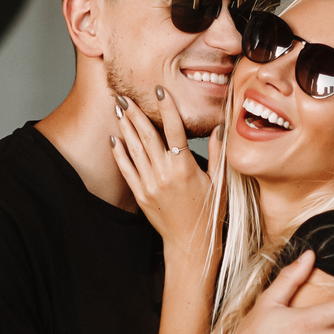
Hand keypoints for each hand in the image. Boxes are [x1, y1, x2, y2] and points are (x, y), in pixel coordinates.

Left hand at [111, 87, 217, 256]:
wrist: (190, 242)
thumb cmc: (208, 213)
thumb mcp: (219, 183)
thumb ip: (218, 154)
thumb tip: (219, 128)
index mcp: (185, 168)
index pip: (175, 130)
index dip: (167, 108)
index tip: (159, 90)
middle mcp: (165, 174)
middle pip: (148, 136)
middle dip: (135, 113)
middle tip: (124, 95)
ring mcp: (150, 184)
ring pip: (135, 149)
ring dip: (125, 127)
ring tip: (118, 108)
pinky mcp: (140, 194)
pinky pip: (126, 169)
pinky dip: (119, 153)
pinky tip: (114, 138)